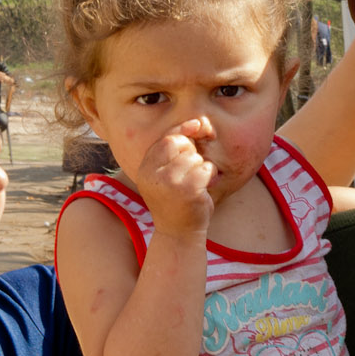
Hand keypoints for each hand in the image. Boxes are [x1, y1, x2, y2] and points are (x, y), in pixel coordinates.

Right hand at [133, 118, 215, 235]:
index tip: (198, 126)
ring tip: (195, 184)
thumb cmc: (176, 201)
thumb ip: (176, 150)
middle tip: (191, 171)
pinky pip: (205, 168)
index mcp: (145, 168)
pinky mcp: (187, 191)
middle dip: (191, 152)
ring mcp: (169, 182)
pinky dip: (209, 176)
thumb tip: (199, 122)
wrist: (178, 233)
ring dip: (201, 167)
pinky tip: (203, 189)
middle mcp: (153, 174)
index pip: (166, 139)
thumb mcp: (167, 174)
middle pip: (179, 144)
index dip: (183, 130)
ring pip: (194, 157)